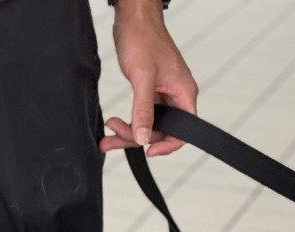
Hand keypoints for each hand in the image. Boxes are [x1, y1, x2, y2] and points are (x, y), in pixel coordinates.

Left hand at [100, 0, 196, 156]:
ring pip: (148, 125)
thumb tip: (143, 137)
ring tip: (109, 130)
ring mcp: (163, 96)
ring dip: (128, 131)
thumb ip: (144, 110)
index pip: (183, 132)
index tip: (148, 151)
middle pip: (160, 131)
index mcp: (184, 93)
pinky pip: (141, 114)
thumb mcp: (143, 77)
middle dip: (137, 136)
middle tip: (115, 134)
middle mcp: (176, 97)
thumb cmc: (144, 37)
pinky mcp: (150, 93)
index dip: (166, 145)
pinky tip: (113, 123)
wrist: (133, 18)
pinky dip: (127, 121)